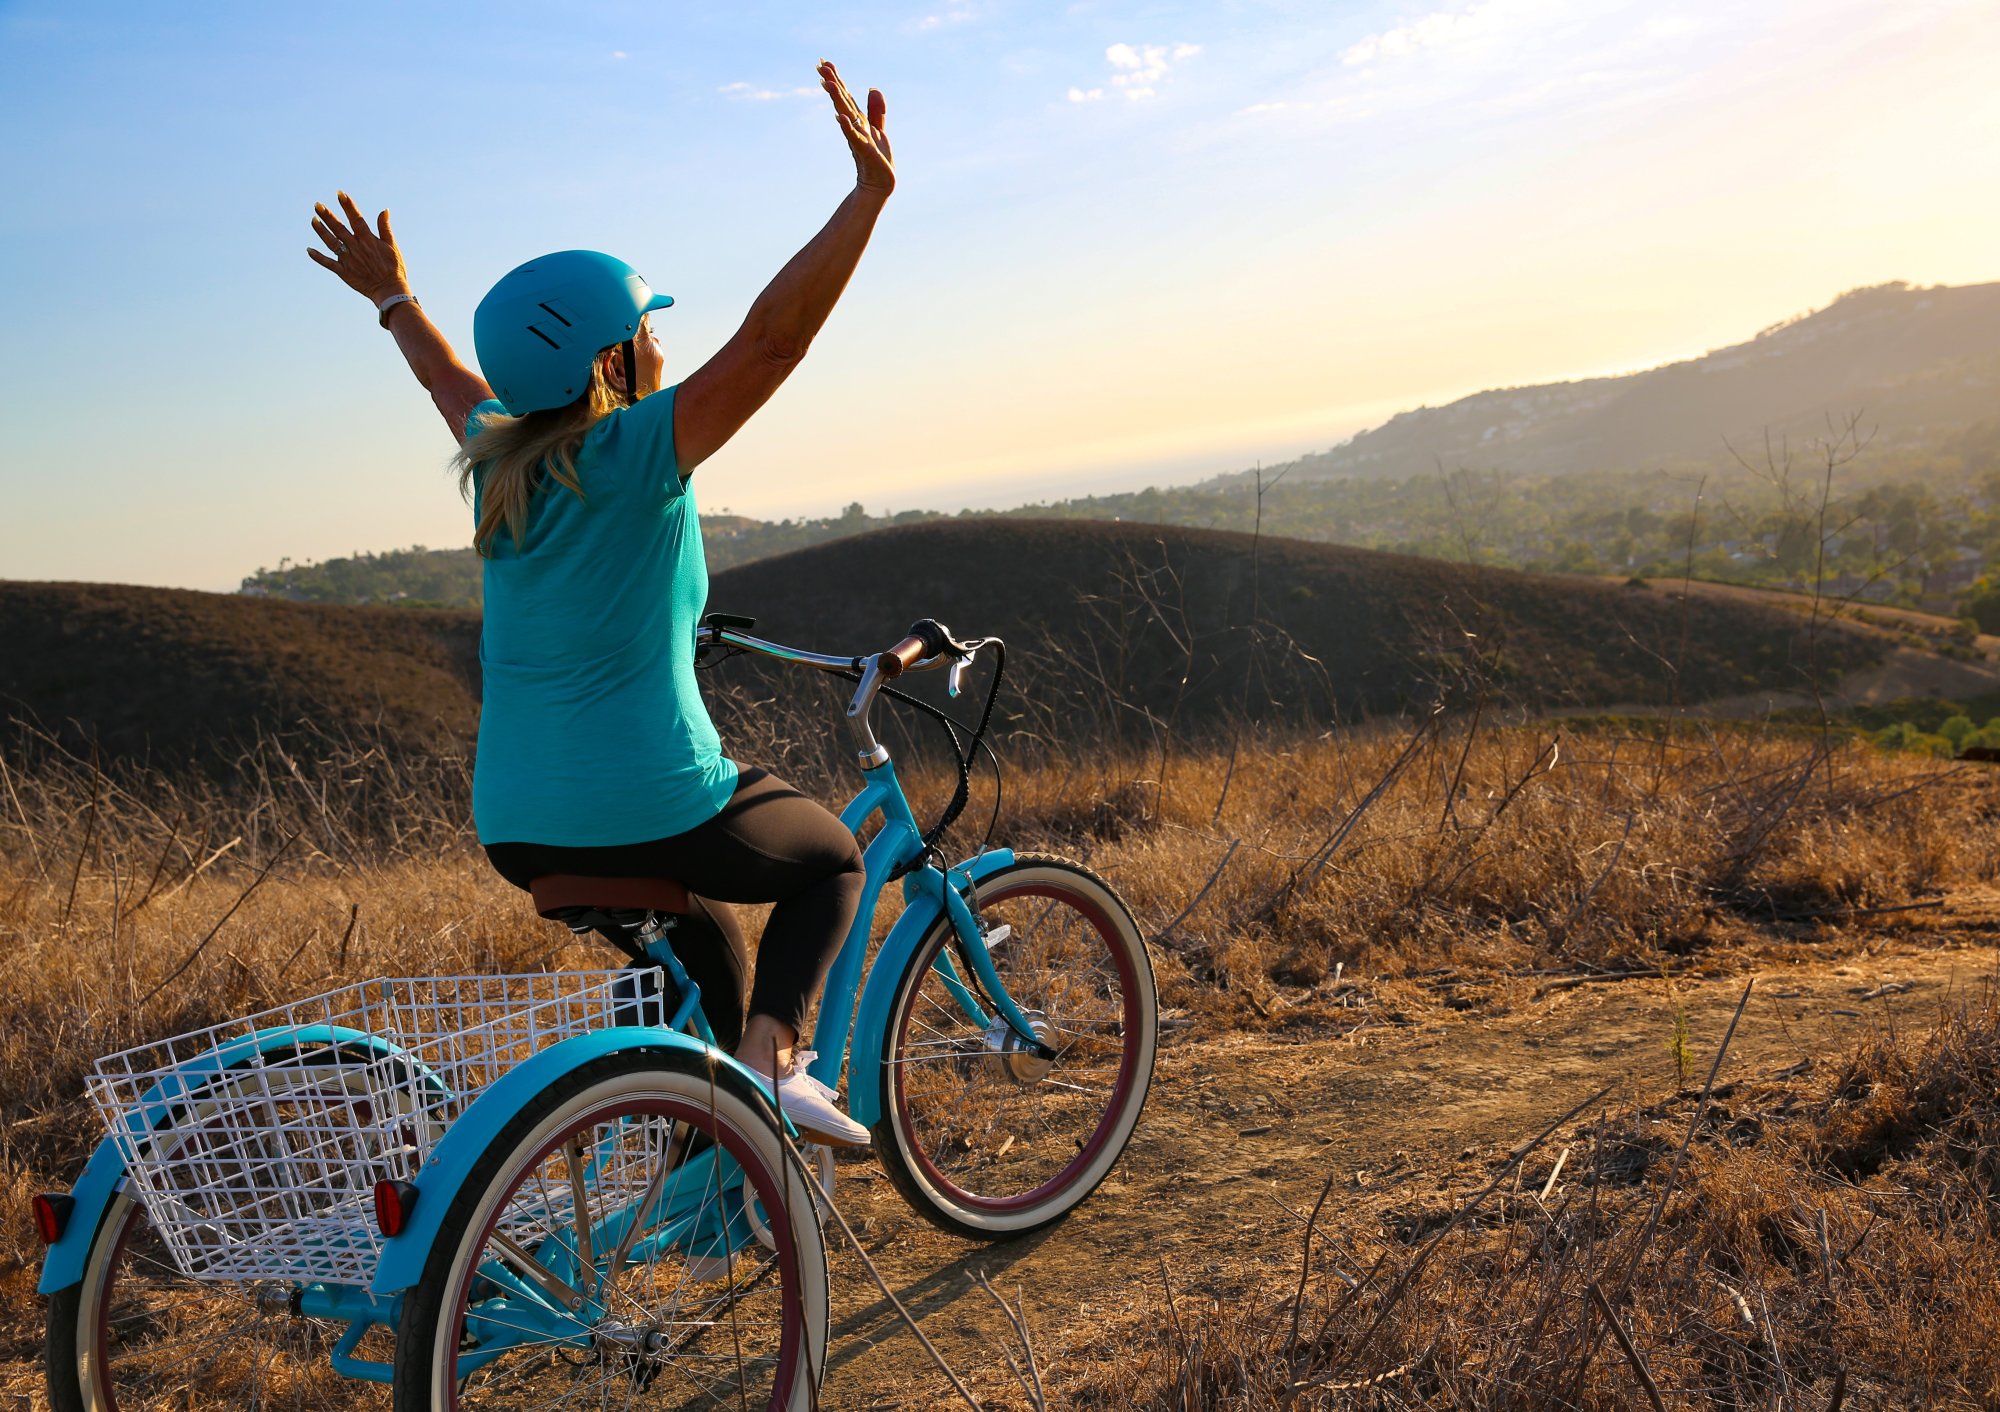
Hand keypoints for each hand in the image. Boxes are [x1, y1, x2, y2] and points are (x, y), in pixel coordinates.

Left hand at [306, 192, 410, 303]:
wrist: (390, 291)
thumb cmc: (394, 268)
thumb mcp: (392, 246)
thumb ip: (385, 228)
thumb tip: (384, 210)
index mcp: (368, 240)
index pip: (356, 219)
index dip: (348, 206)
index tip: (340, 194)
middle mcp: (356, 248)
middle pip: (339, 229)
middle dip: (328, 216)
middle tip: (317, 205)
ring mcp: (349, 260)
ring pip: (331, 243)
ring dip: (321, 231)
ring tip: (313, 220)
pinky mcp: (344, 272)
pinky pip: (328, 263)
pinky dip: (318, 257)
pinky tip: (309, 250)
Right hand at [818, 61, 893, 196]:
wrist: (880, 185)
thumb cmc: (877, 160)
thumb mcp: (878, 130)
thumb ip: (876, 111)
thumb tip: (873, 87)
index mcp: (857, 121)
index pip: (845, 97)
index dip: (836, 79)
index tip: (824, 62)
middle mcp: (854, 127)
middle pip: (842, 102)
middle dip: (832, 83)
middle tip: (820, 65)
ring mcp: (858, 138)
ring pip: (846, 115)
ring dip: (837, 100)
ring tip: (828, 83)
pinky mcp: (865, 151)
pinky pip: (855, 137)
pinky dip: (848, 127)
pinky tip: (841, 117)